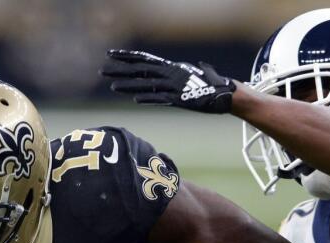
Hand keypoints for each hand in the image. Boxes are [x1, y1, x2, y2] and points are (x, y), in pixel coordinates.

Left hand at [101, 49, 234, 113]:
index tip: (110, 55)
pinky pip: (162, 98)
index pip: (144, 59)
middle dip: (120, 70)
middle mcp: (171, 74)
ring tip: (113, 87)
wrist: (226, 94)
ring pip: (147, 85)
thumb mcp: (196, 73)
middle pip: (141, 71)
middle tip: (102, 71)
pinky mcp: (181, 100)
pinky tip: (136, 99)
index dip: (126, 57)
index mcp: (172, 67)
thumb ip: (185, 71)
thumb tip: (188, 66)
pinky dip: (149, 98)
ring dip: (129, 86)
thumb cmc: (212, 84)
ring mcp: (175, 87)